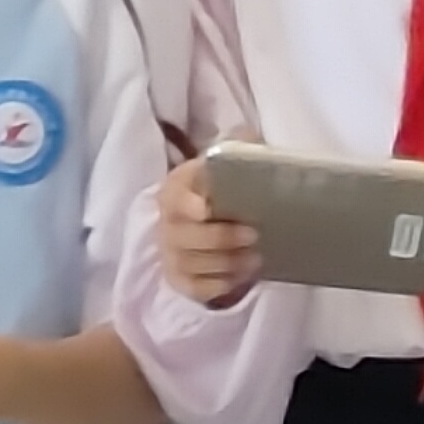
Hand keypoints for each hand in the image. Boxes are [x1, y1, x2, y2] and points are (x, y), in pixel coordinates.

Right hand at [152, 152, 261, 311]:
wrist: (211, 221)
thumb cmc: (222, 191)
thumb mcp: (229, 166)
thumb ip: (238, 149)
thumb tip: (248, 135)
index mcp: (175, 190)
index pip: (174, 199)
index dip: (188, 206)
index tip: (207, 210)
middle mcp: (166, 223)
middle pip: (185, 236)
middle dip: (220, 238)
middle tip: (254, 234)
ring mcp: (171, 253)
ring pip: (192, 264)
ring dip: (225, 263)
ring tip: (256, 258)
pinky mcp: (180, 279)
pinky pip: (196, 288)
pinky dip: (219, 285)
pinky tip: (241, 277)